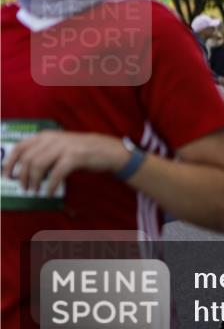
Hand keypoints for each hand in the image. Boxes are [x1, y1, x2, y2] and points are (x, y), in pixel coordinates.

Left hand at [1, 131, 129, 195]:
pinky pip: (56, 173)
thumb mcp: (60, 146)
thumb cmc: (82, 151)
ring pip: (38, 165)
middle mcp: (52, 139)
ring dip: (34, 181)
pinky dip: (51, 186)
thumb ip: (43, 152)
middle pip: (28, 159)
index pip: (20, 147)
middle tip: (25, 188)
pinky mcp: (75, 157)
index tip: (7, 176)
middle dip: (23, 176)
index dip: (10, 163)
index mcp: (46, 135)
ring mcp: (64, 147)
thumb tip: (24, 169)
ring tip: (35, 191)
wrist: (108, 150)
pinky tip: (50, 193)